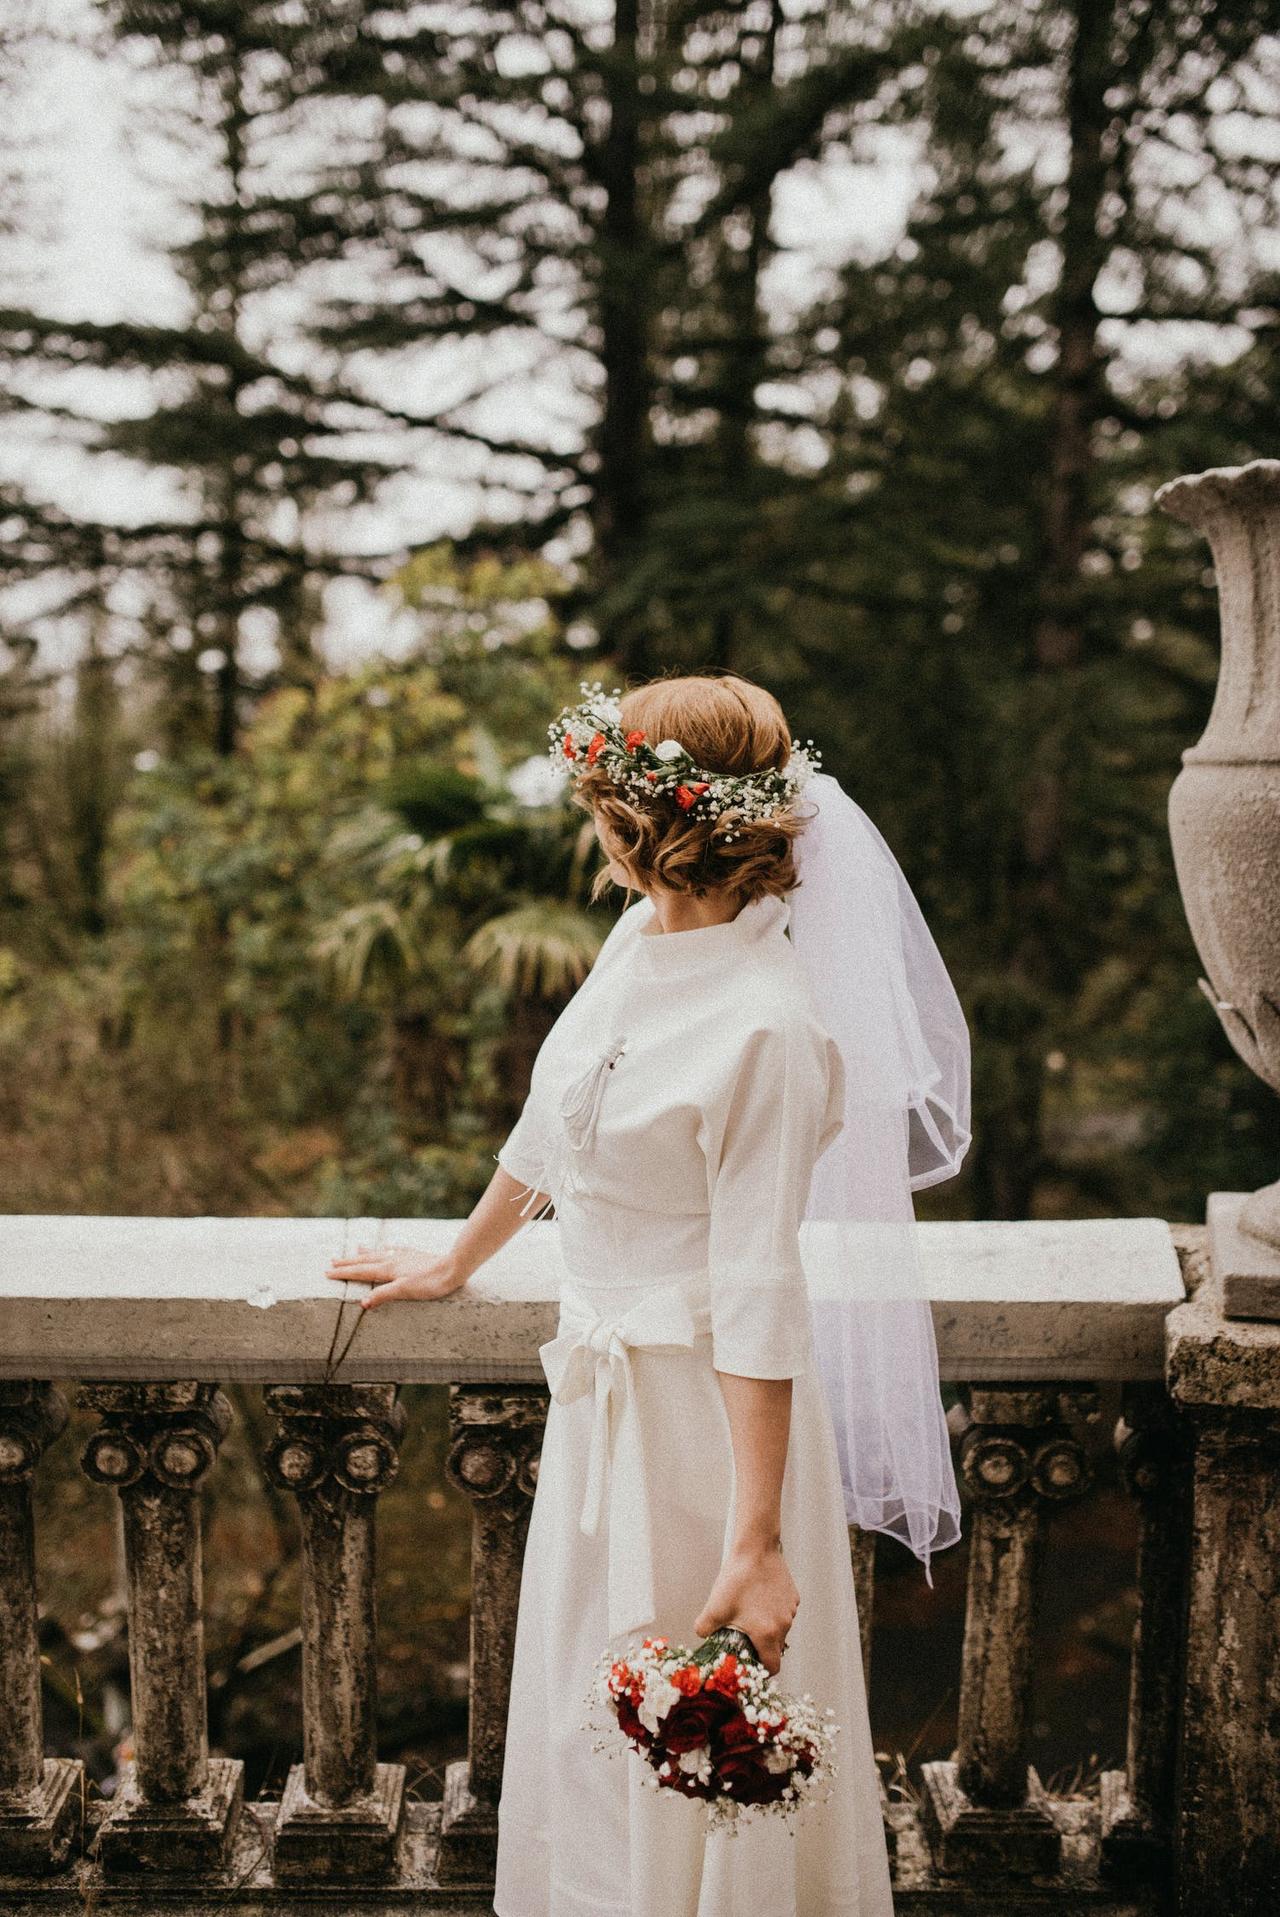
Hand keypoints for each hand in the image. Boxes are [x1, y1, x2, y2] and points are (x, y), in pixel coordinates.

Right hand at [324, 1243, 467, 1309]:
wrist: (453, 1267)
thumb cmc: (430, 1282)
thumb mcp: (405, 1291)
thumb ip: (383, 1295)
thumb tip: (362, 1303)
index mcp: (388, 1269)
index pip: (361, 1271)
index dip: (344, 1273)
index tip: (328, 1273)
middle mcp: (393, 1259)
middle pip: (366, 1260)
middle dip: (349, 1262)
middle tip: (332, 1261)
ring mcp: (403, 1256)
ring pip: (378, 1253)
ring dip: (364, 1253)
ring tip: (355, 1248)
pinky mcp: (414, 1255)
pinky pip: (394, 1250)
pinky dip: (384, 1249)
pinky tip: (386, 1248)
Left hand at [693, 1539, 798, 1676]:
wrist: (756, 1548)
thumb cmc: (737, 1580)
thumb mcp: (714, 1608)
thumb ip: (704, 1629)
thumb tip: (702, 1636)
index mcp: (767, 1634)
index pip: (772, 1666)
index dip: (762, 1670)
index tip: (750, 1664)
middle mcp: (784, 1625)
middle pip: (775, 1648)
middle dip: (761, 1647)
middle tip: (744, 1637)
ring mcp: (791, 1610)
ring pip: (780, 1629)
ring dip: (768, 1627)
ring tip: (749, 1612)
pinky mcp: (793, 1596)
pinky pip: (784, 1612)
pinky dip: (773, 1611)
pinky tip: (758, 1597)